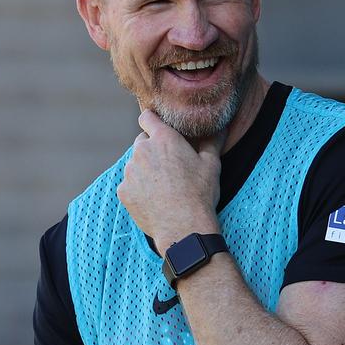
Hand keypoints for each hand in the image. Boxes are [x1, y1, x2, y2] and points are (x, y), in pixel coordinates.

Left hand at [117, 109, 223, 252]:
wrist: (183, 227)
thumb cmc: (200, 194)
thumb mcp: (212, 165)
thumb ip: (212, 141)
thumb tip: (221, 127)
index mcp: (163, 138)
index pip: (147, 117)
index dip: (152, 121)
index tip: (157, 128)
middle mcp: (142, 150)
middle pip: (142, 142)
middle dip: (152, 150)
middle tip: (168, 167)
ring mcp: (130, 171)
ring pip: (135, 165)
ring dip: (144, 171)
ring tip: (162, 187)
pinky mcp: (123, 191)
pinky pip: (129, 185)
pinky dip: (138, 190)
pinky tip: (153, 200)